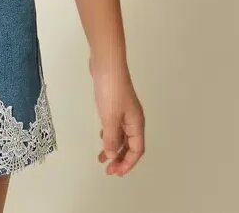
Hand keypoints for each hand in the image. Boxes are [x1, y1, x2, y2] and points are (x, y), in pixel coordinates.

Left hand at [88, 57, 144, 176]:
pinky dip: (109, 134)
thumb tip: (112, 156)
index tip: (116, 173)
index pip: (137, 150)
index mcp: (136, 123)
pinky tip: (101, 137)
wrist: (106, 64)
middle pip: (130, 145)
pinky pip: (115, 126)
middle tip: (108, 170)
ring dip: (113, 147)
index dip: (128, 164)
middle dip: (120, 158)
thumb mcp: (110, 117)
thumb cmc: (111, 90)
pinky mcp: (114, 103)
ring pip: (121, 136)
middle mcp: (133, 119)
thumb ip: (111, 138)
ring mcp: (124, 110)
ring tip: (102, 158)